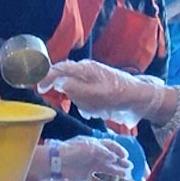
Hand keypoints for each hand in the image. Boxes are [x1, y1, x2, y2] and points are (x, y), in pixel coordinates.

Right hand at [37, 60, 165, 120]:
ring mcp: (91, 81)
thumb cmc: (121, 95)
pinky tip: (98, 111)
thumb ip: (78, 89)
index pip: (60, 69)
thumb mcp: (98, 94)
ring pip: (75, 92)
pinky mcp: (96, 91)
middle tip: (81, 105)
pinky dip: (88, 106)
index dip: (47, 76)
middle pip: (65, 81)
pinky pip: (84, 99)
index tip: (39, 87)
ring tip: (96, 108)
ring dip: (81, 102)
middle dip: (71, 95)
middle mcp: (86, 73)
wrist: (141, 99)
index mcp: (85, 69)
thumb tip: (61, 84)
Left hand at [56, 136, 131, 180]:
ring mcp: (90, 165)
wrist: (56, 162)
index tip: (125, 156)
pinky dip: (107, 179)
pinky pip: (99, 177)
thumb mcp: (89, 148)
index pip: (110, 145)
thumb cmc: (71, 151)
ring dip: (116, 171)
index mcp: (94, 144)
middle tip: (128, 166)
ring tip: (124, 175)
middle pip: (110, 157)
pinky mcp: (86, 175)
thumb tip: (114, 157)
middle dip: (120, 161)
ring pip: (106, 168)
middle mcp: (94, 154)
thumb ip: (102, 151)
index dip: (118, 149)